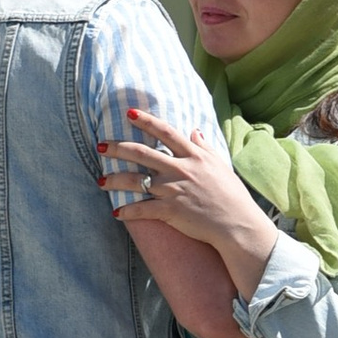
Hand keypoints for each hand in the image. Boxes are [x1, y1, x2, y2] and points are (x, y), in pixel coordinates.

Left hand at [98, 111, 278, 282]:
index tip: (129, 114)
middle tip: (100, 146)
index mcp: (193, 156)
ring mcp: (173, 190)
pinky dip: (127, 211)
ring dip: (115, 180)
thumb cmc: (231, 194)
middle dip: (118, 148)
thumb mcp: (220, 165)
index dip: (146, 122)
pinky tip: (115, 213)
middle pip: (142, 153)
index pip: (166, 132)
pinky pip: (143, 210)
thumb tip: (195, 130)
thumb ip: (204, 146)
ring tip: (100, 180)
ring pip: (136, 181)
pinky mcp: (170, 211)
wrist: (237, 223)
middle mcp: (180, 169)